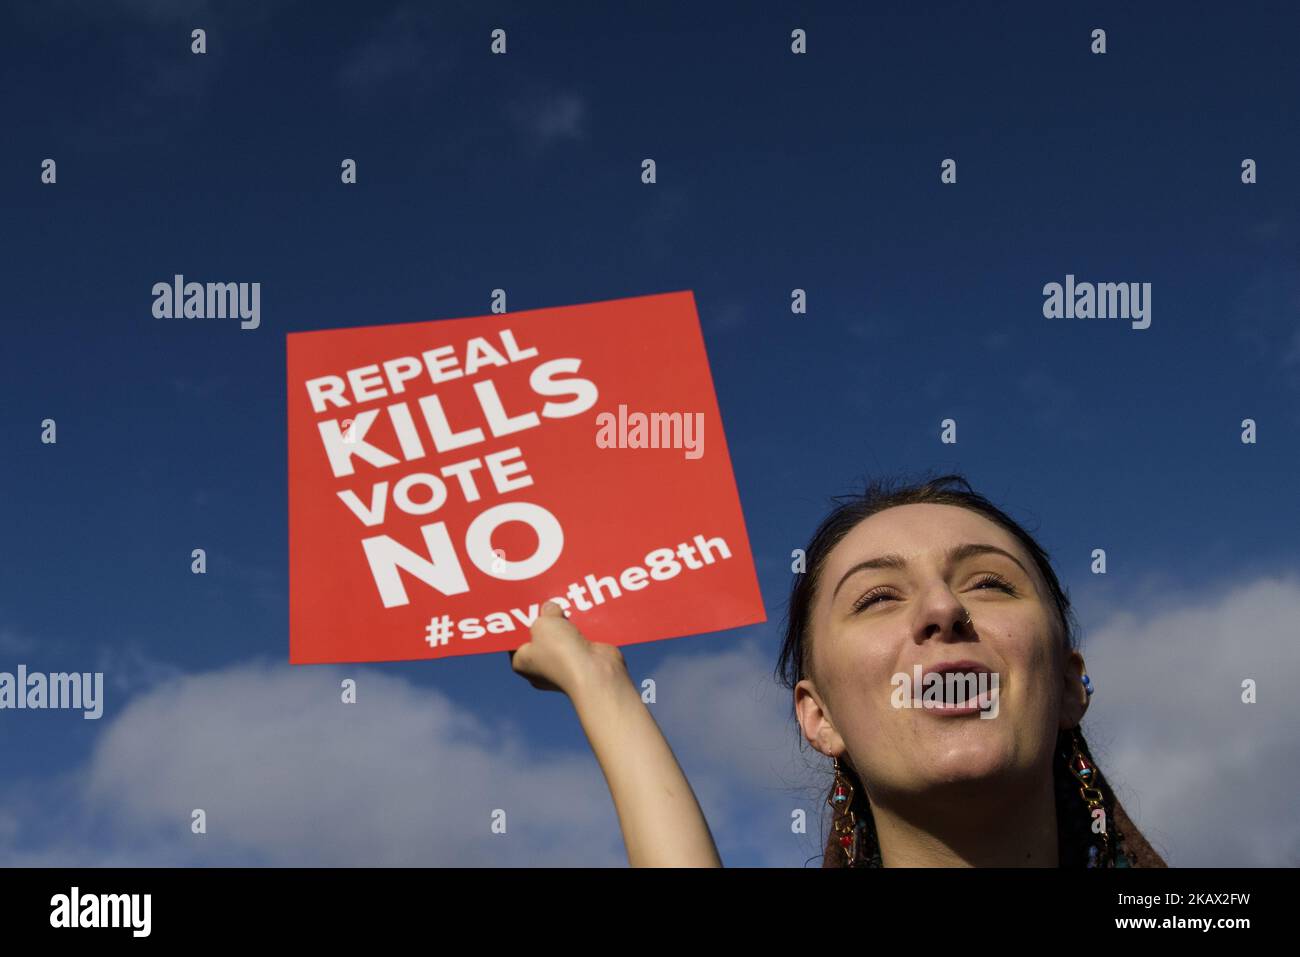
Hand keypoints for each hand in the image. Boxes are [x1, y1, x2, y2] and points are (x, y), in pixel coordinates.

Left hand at [508, 601, 626, 695]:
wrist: (594, 672)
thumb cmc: (559, 651)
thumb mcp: (544, 623)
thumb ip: (545, 612)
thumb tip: (550, 608)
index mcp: (523, 663)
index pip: (515, 642)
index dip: (520, 624)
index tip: (525, 607)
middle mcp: (541, 668)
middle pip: (541, 637)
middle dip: (547, 620)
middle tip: (549, 601)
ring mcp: (564, 667)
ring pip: (562, 638)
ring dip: (566, 623)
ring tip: (568, 603)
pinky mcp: (583, 663)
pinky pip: (580, 641)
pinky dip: (583, 629)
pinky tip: (585, 613)